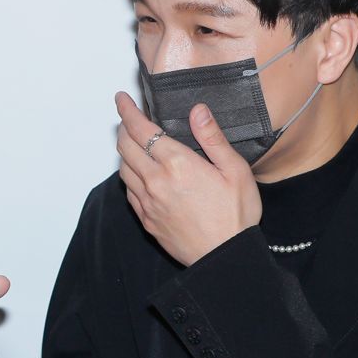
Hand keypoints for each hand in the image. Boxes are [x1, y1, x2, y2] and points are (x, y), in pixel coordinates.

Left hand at [115, 92, 260, 266]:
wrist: (225, 257)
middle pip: (125, 146)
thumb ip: (212, 138)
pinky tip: (138, 173)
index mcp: (177, 164)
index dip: (127, 111)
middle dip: (124, 127)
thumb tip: (197, 111)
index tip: (122, 100)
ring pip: (123, 168)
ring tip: (134, 143)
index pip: (141, 129)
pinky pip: (129, 191)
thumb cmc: (236, 216)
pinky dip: (129, 175)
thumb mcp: (235, 170)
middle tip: (129, 118)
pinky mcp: (147, 219)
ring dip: (125, 151)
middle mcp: (156, 181)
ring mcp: (148, 202)